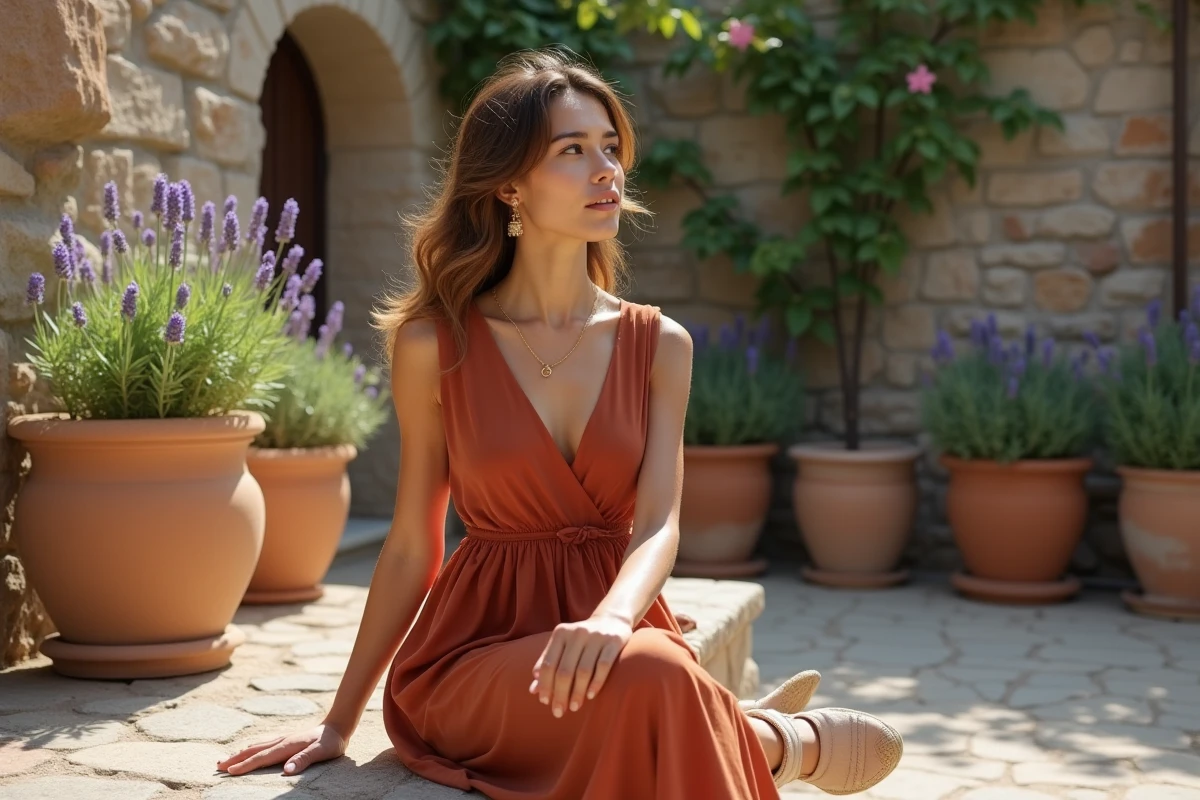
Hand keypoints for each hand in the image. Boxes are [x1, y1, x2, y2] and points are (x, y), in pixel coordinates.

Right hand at [216, 723, 347, 775]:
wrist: (338, 725)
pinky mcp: (285, 739)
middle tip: (218, 766)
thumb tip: (286, 770)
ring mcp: (283, 738)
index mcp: (288, 745)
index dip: (246, 765)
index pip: (262, 757)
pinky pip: (263, 744)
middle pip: (254, 750)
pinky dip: (251, 748)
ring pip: (256, 746)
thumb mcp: (322, 752)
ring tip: (225, 759)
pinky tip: (247, 750)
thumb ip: (305, 760)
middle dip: (235, 759)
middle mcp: (282, 740)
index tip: (230, 772)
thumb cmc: (331, 741)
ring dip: (240, 753)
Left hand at [531, 614, 632, 716]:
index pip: (548, 664)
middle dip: (560, 694)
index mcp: (561, 633)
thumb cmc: (582, 640)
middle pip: (564, 670)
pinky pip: (603, 666)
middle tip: (559, 711)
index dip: (545, 685)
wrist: (612, 620)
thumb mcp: (562, 646)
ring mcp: (597, 636)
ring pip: (583, 671)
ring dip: (577, 692)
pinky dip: (596, 683)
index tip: (545, 702)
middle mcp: (577, 633)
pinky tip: (590, 695)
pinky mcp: (614, 642)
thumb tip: (533, 690)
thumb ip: (547, 665)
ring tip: (574, 707)